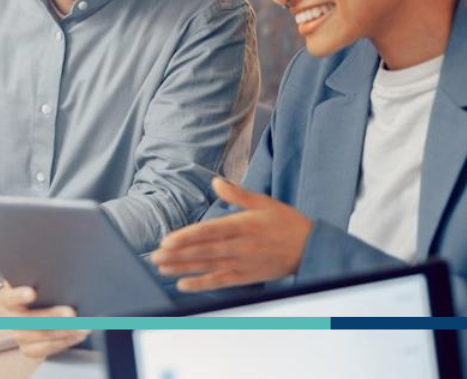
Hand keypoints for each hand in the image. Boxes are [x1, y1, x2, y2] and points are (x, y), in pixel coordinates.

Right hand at [0, 284, 88, 357]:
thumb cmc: (42, 291)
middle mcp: (12, 318)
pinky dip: (64, 342)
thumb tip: (57, 270)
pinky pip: (46, 349)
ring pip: (40, 336)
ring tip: (82, 326)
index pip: (10, 297)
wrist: (40, 307)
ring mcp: (19, 335)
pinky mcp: (29, 348)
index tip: (31, 293)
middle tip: (71, 313)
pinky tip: (77, 335)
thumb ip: (44, 278)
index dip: (19, 296)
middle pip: (28, 320)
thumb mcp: (38, 281)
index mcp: (10, 298)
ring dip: (64, 332)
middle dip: (52, 317)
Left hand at [150, 177, 312, 291]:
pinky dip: (202, 284)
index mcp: (243, 225)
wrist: (311, 248)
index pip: (209, 232)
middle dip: (178, 255)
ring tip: (162, 267)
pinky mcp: (246, 277)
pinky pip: (221, 281)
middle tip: (155, 256)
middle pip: (204, 251)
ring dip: (183, 268)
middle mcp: (241, 246)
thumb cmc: (286, 222)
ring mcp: (243, 263)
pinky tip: (183, 284)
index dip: (187, 237)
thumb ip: (237, 194)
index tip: (167, 240)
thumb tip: (216, 181)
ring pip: (208, 267)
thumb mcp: (264, 202)